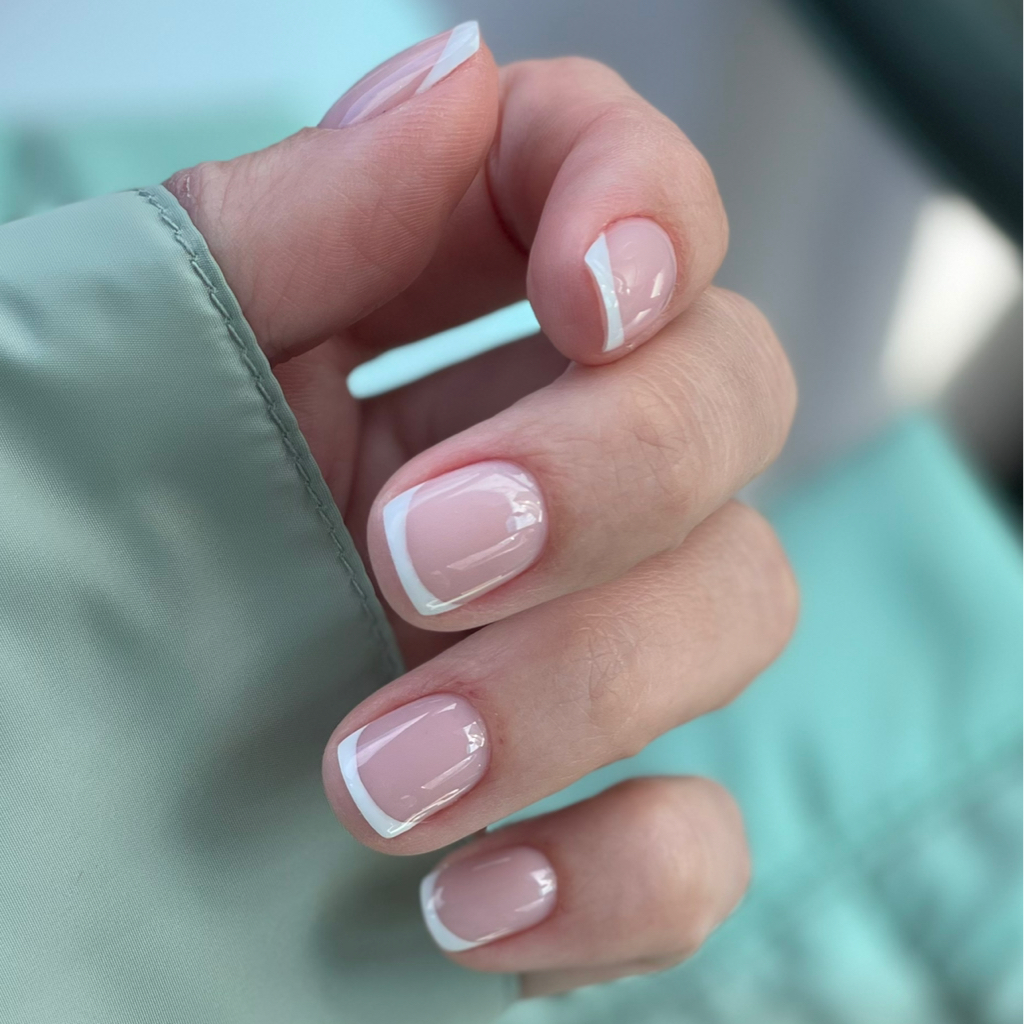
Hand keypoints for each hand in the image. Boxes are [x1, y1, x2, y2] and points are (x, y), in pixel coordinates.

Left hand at [166, 24, 796, 995]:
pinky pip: (697, 842)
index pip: (606, 194)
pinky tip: (469, 907)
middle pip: (726, 399)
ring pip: (739, 606)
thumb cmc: (15, 579)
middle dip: (610, 468)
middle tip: (418, 555)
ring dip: (584, 684)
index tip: (583, 291)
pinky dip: (619, 874)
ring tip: (378, 778)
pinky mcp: (580, 833)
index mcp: (409, 340)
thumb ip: (275, 230)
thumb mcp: (96, 369)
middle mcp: (528, 479)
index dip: (641, 201)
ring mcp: (571, 657)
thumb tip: (453, 82)